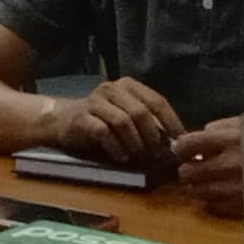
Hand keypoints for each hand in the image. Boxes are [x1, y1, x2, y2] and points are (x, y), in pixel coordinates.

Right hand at [43, 78, 185, 164]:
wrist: (62, 121)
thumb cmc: (102, 121)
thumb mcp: (127, 116)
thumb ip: (148, 123)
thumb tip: (176, 142)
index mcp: (128, 86)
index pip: (157, 101)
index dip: (171, 122)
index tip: (180, 141)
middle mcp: (112, 89)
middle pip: (140, 112)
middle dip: (153, 136)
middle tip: (158, 154)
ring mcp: (95, 102)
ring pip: (123, 121)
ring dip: (136, 143)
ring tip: (141, 157)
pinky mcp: (82, 118)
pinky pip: (103, 132)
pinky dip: (116, 147)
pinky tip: (122, 158)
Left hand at [172, 117, 243, 216]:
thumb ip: (222, 127)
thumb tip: (201, 133)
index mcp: (230, 140)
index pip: (188, 145)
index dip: (182, 148)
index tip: (184, 150)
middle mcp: (229, 165)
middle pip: (188, 172)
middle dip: (187, 169)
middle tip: (194, 167)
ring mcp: (235, 189)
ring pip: (198, 192)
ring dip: (198, 186)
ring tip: (207, 181)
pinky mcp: (242, 207)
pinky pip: (214, 206)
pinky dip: (213, 200)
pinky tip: (221, 193)